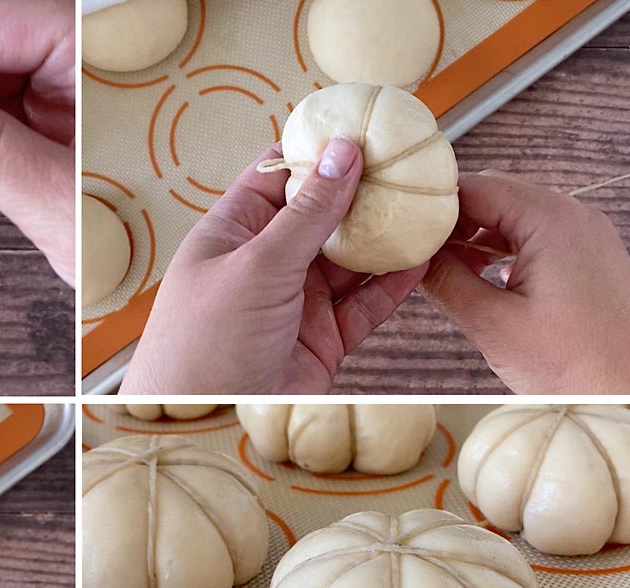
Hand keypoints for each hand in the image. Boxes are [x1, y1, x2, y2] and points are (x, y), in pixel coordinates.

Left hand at [121, 139, 427, 393]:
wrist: (202, 418)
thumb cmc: (204, 342)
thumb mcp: (257, 266)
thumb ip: (306, 213)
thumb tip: (341, 152)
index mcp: (234, 232)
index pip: (277, 176)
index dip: (318, 151)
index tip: (364, 127)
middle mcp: (264, 262)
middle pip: (321, 215)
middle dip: (363, 193)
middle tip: (409, 164)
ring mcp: (294, 300)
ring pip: (349, 260)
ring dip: (385, 237)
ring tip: (427, 206)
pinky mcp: (321, 338)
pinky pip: (363, 304)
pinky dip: (392, 284)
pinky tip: (421, 260)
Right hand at [423, 172, 629, 393]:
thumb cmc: (581, 364)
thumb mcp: (493, 324)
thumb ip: (446, 282)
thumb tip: (413, 259)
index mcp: (550, 219)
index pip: (473, 187)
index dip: (431, 207)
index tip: (401, 231)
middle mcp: (573, 215)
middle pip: (493, 196)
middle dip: (451, 222)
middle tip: (414, 252)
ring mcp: (585, 235)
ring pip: (512, 218)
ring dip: (475, 238)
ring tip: (443, 270)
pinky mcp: (589, 258)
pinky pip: (535, 237)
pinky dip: (501, 251)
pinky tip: (480, 279)